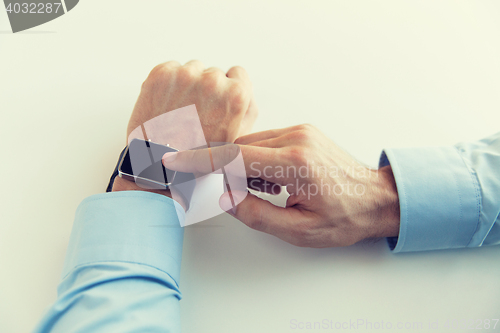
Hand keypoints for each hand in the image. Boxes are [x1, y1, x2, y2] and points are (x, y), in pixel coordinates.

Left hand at [127, 60, 257, 143]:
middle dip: (207, 90)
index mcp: (236, 95)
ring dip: (188, 84)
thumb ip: (248, 108)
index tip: (217, 102)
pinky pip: (171, 69)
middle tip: (196, 113)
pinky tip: (168, 104)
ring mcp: (186, 75)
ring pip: (192, 70)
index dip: (227, 89)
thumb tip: (244, 86)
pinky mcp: (162, 73)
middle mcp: (213, 80)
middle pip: (213, 73)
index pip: (238, 73)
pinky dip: (169, 83)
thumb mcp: (237, 138)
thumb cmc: (198, 156)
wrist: (158, 161)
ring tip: (180, 110)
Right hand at [163, 124, 399, 246]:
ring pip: (249, 143)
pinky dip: (257, 159)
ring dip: (245, 166)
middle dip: (230, 171)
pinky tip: (276, 179)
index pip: (234, 155)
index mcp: (295, 163)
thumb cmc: (343, 217)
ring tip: (272, 191)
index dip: (200, 159)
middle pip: (239, 148)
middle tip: (247, 197)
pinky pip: (263, 141)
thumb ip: (255, 214)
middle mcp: (296, 138)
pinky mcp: (301, 131)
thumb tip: (224, 195)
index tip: (174, 159)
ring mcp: (300, 131)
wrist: (376, 198)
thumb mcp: (298, 230)